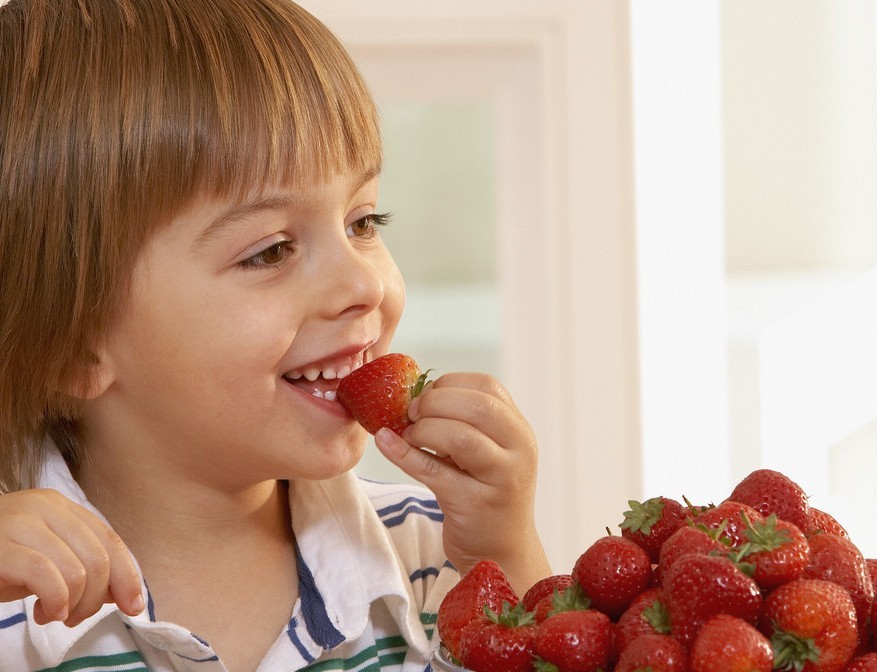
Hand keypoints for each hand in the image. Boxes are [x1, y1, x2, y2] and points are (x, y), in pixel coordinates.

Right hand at [0, 488, 143, 625]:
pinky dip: (56, 600)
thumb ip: (82, 565)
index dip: (127, 576)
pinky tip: (46, 612)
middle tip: (72, 617)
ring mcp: (23, 523)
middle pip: (99, 558)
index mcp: (63, 507)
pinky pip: (48, 576)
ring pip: (79, 570)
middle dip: (95, 599)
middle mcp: (47, 507)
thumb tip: (123, 593)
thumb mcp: (46, 557)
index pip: (110, 540)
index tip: (134, 607)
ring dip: (73, 604)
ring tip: (52, 614)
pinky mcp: (2, 547)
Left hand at [375, 372, 550, 594]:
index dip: (450, 383)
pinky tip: (387, 443)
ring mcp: (502, 479)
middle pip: (478, 406)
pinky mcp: (475, 505)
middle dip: (435, 401)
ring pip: (461, 437)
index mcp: (519, 430)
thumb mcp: (486, 452)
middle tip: (410, 412)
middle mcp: (519, 451)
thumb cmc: (484, 493)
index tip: (424, 393)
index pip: (488, 387)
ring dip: (424, 428)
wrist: (500, 553)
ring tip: (407, 434)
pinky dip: (405, 454)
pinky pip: (434, 472)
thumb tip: (412, 395)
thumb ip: (461, 423)